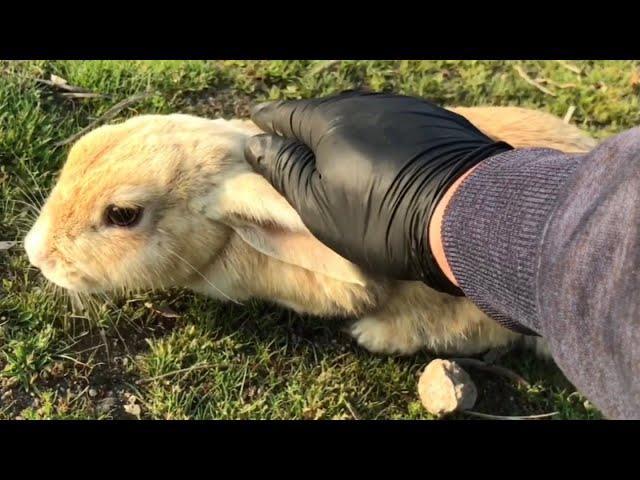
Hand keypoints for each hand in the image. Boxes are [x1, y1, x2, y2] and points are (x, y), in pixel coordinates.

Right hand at [244, 91, 511, 293]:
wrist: (467, 215)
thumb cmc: (380, 217)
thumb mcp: (319, 204)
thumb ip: (286, 171)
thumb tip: (257, 144)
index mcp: (332, 121)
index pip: (288, 115)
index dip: (269, 119)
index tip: (256, 118)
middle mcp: (368, 104)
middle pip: (326, 111)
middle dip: (307, 122)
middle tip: (294, 134)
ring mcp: (408, 109)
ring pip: (364, 114)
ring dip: (346, 128)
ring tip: (338, 144)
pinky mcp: (439, 121)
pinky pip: (395, 123)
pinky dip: (380, 135)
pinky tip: (384, 150)